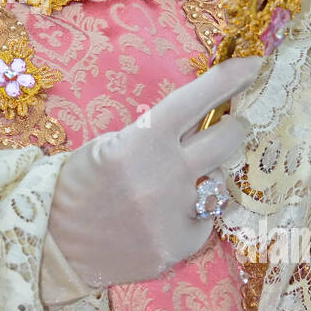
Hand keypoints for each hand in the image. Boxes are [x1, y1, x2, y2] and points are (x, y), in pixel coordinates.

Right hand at [46, 56, 262, 291]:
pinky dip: (193, 215)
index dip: (230, 78)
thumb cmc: (80, 184)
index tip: (255, 65)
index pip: (197, 99)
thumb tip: (202, 120)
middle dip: (235, 128)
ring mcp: (174, 213)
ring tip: (181, 183)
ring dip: (208, 177)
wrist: (55, 242)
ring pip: (219, 183)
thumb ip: (155, 134)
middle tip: (233, 126)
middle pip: (227, 140)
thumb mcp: (110, 144)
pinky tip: (166, 217)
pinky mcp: (178, 246)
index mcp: (143, 139)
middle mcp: (164, 174)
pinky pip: (206, 221)